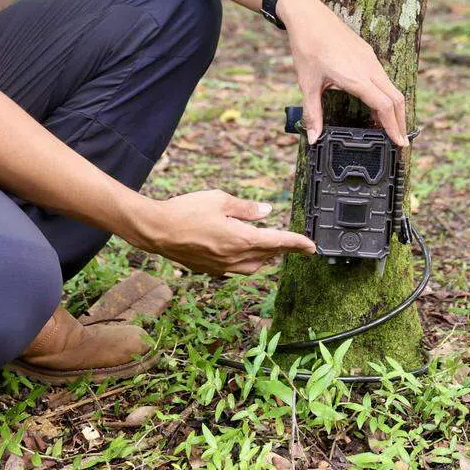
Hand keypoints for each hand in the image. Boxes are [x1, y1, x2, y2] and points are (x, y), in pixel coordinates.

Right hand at [134, 190, 314, 274]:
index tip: (312, 246)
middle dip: (282, 250)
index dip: (297, 243)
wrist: (157, 230)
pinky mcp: (210, 270)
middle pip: (268, 256)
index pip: (278, 242)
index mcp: (241, 238)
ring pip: (254, 267)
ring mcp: (222, 267)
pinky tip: (241, 253)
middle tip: (294, 244)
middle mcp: (235, 257)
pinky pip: (237, 270)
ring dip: (265, 258)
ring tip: (270, 248)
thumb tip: (266, 211)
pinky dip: (247, 262)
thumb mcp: (219, 199)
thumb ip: (246, 207)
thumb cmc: (186, 210)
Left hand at [277, 0, 407, 147]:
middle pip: (396, 99)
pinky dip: (386, 94)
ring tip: (387, 126)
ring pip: (392, 87)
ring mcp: (370, 59)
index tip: (399, 144)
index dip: (393, 127)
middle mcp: (368, 68)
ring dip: (394, 108)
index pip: (384, 106)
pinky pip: (384, 77)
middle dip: (400, 122)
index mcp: (356, 77)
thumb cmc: (307, 47)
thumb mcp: (307, 83)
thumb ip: (313, 113)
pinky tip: (376, 102)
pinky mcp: (367, 53)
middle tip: (398, 141)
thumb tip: (313, 138)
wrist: (308, 14)